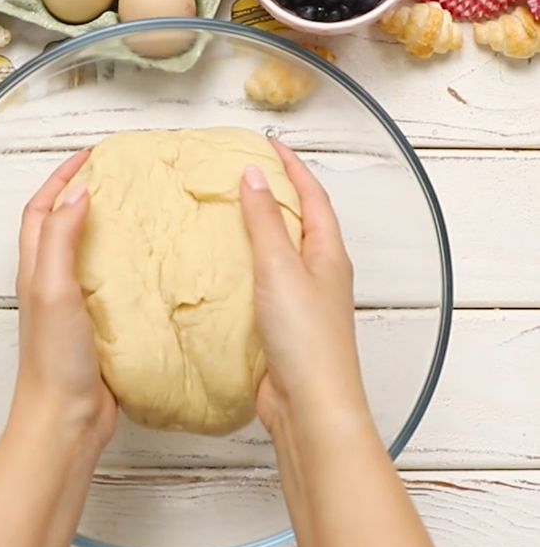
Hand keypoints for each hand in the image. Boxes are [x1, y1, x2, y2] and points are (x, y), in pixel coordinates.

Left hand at [10, 150, 116, 451]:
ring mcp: (74, 307)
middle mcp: (51, 284)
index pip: (42, 210)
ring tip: (137, 213)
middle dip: (82, 195)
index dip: (62, 178)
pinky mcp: (97, 328)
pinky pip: (108, 285)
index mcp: (36, 271)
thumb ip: (61, 241)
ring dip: (104, 229)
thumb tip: (78, 193)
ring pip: (85, 255)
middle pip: (59, 226)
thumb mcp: (54, 290)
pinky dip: (123, 267)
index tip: (93, 156)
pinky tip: (148, 268)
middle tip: (119, 179)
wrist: (66, 417)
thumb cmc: (55, 359)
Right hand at [240, 142, 367, 437]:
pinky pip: (261, 288)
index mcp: (327, 254)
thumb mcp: (280, 268)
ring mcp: (300, 303)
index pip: (312, 197)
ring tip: (224, 216)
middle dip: (275, 196)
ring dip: (257, 234)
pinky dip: (243, 272)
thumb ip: (264, 223)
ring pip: (278, 257)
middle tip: (241, 175)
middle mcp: (319, 275)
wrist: (307, 403)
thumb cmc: (304, 336)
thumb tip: (253, 176)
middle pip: (298, 224)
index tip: (268, 144)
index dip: (293, 167)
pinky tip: (219, 272)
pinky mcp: (281, 328)